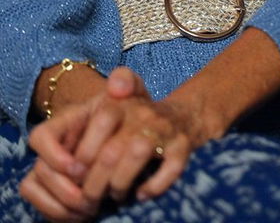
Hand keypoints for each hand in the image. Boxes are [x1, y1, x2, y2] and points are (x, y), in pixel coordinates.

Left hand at [25, 67, 206, 216]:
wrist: (186, 116)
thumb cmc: (137, 118)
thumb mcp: (117, 100)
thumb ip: (93, 103)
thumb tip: (100, 105)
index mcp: (123, 103)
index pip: (101, 120)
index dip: (84, 152)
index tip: (76, 173)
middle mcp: (145, 113)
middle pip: (112, 149)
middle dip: (95, 181)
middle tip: (89, 197)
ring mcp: (166, 128)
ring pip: (139, 154)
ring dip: (121, 182)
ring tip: (114, 196)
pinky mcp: (184, 145)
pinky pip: (172, 166)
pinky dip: (156, 184)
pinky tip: (142, 194)